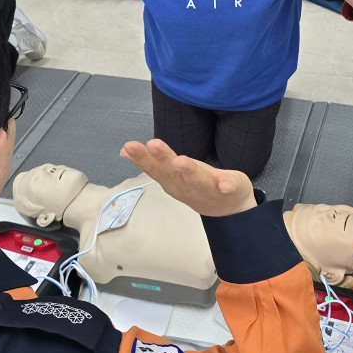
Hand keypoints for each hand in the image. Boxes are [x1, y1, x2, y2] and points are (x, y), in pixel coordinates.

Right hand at [120, 139, 255, 217]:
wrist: (227, 207)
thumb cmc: (195, 184)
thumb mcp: (170, 174)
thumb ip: (150, 162)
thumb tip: (124, 150)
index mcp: (172, 179)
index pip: (154, 168)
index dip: (142, 158)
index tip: (130, 146)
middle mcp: (186, 185)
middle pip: (172, 171)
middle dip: (162, 158)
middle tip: (152, 144)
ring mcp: (206, 189)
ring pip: (196, 179)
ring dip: (189, 171)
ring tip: (181, 161)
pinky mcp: (228, 189)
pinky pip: (228, 188)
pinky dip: (227, 186)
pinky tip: (226, 185)